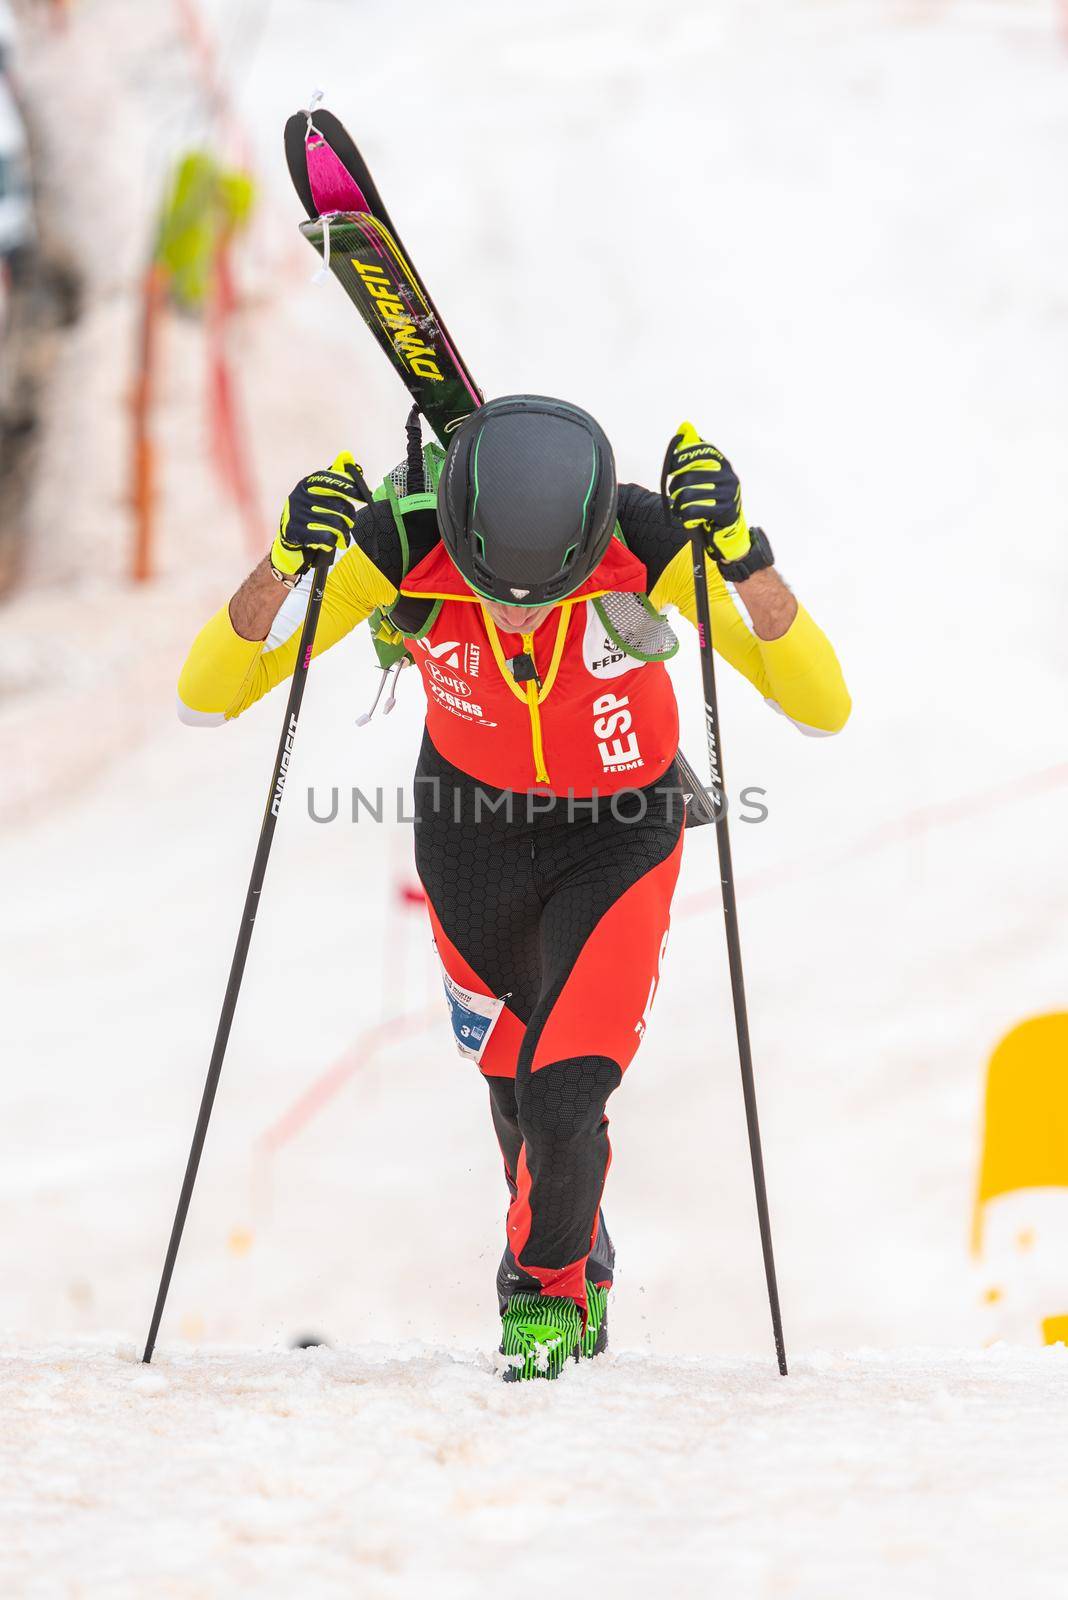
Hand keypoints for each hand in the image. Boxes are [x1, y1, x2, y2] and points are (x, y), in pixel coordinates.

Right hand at [270, 452, 365, 577]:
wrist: (290, 534)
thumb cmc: (312, 510)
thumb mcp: (319, 492)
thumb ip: (334, 478)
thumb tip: (347, 456)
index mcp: (306, 484)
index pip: (331, 480)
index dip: (350, 487)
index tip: (365, 494)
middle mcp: (300, 496)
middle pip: (339, 506)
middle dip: (350, 516)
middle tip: (350, 521)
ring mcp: (298, 514)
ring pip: (336, 524)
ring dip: (344, 531)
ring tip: (342, 533)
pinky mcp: (297, 532)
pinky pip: (327, 537)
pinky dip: (333, 541)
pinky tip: (332, 540)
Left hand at [664, 422, 750, 566]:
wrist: (729, 517)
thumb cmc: (713, 490)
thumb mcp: (708, 470)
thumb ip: (696, 453)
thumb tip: (685, 429)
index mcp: (722, 462)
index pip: (700, 452)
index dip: (682, 457)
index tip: (671, 466)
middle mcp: (727, 475)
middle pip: (689, 476)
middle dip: (675, 485)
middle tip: (672, 491)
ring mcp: (727, 493)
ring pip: (688, 494)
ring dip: (677, 501)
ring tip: (677, 504)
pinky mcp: (723, 510)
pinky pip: (693, 510)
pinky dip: (683, 513)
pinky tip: (683, 513)